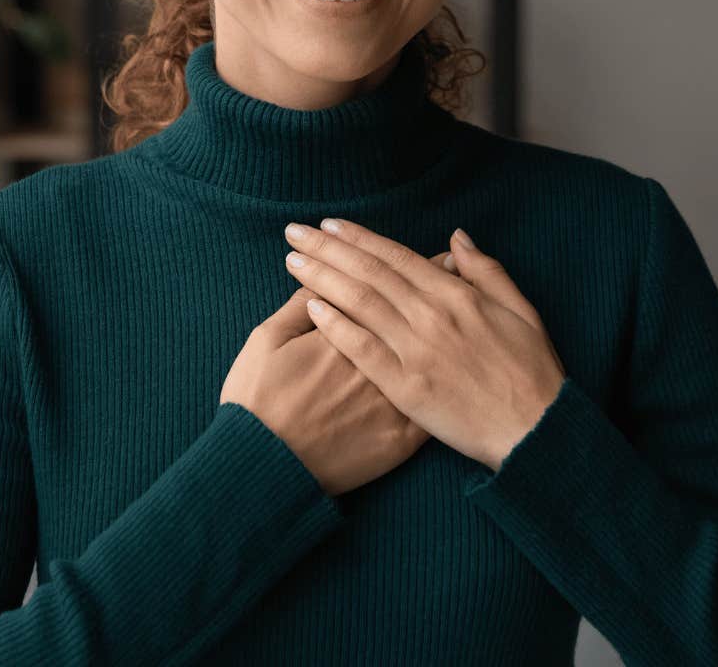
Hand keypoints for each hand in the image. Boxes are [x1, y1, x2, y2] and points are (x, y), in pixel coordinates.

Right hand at [220, 274, 451, 496]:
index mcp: (341, 333)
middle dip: (431, 281)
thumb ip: (295, 306)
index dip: (395, 264)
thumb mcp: (265, 341)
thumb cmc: (257, 402)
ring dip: (446, 323)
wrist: (265, 467)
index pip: (375, 287)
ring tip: (460, 295)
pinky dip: (449, 378)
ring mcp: (392, 401)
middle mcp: (375, 361)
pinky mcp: (401, 439)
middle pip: (410, 314)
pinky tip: (459, 360)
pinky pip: (434, 405)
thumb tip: (320, 278)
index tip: (412, 248)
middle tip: (449, 257)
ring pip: (429, 354)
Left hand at [282, 218, 566, 471]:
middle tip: (294, 232)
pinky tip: (310, 309)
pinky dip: (336, 326)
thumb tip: (456, 238)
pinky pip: (362, 350)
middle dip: (327, 249)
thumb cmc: (532, 371)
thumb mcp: (521, 310)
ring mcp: (417, 351)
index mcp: (456, 296)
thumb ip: (485, 271)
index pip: (396, 257)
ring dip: (322, 278)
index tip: (329, 224)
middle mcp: (431, 316)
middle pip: (369, 273)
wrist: (535, 431)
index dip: (359, 238)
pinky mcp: (406, 388)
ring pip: (359, 304)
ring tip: (292, 261)